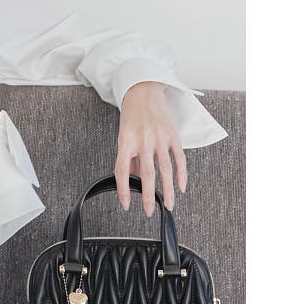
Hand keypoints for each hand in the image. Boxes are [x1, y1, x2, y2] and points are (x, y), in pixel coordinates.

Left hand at [115, 81, 187, 215]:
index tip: (126, 204)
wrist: (143, 91)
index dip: (123, 190)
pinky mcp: (173, 135)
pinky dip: (181, 174)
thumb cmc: (132, 115)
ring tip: (168, 204)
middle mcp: (143, 141)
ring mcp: (159, 138)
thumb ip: (129, 157)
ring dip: (168, 190)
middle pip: (146, 174)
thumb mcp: (123, 136)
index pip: (122, 171)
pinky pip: (179, 159)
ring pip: (165, 170)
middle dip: (147, 196)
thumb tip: (132, 178)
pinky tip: (181, 187)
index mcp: (126, 141)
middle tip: (148, 212)